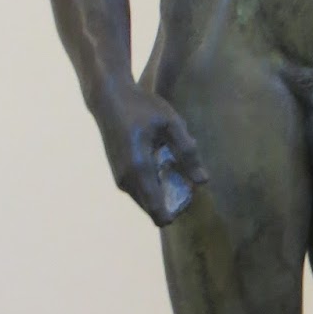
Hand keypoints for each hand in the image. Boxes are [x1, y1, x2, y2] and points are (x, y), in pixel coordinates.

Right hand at [96, 84, 208, 226]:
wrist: (108, 99)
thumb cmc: (141, 107)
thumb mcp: (171, 124)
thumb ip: (187, 152)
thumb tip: (203, 181)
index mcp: (139, 168)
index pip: (156, 208)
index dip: (173, 214)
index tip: (188, 202)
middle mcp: (126, 179)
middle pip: (151, 209)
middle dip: (170, 202)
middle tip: (184, 178)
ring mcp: (119, 178)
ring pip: (144, 200)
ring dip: (161, 192)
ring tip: (173, 166)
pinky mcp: (117, 174)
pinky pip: (138, 191)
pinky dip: (152, 185)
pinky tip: (161, 164)